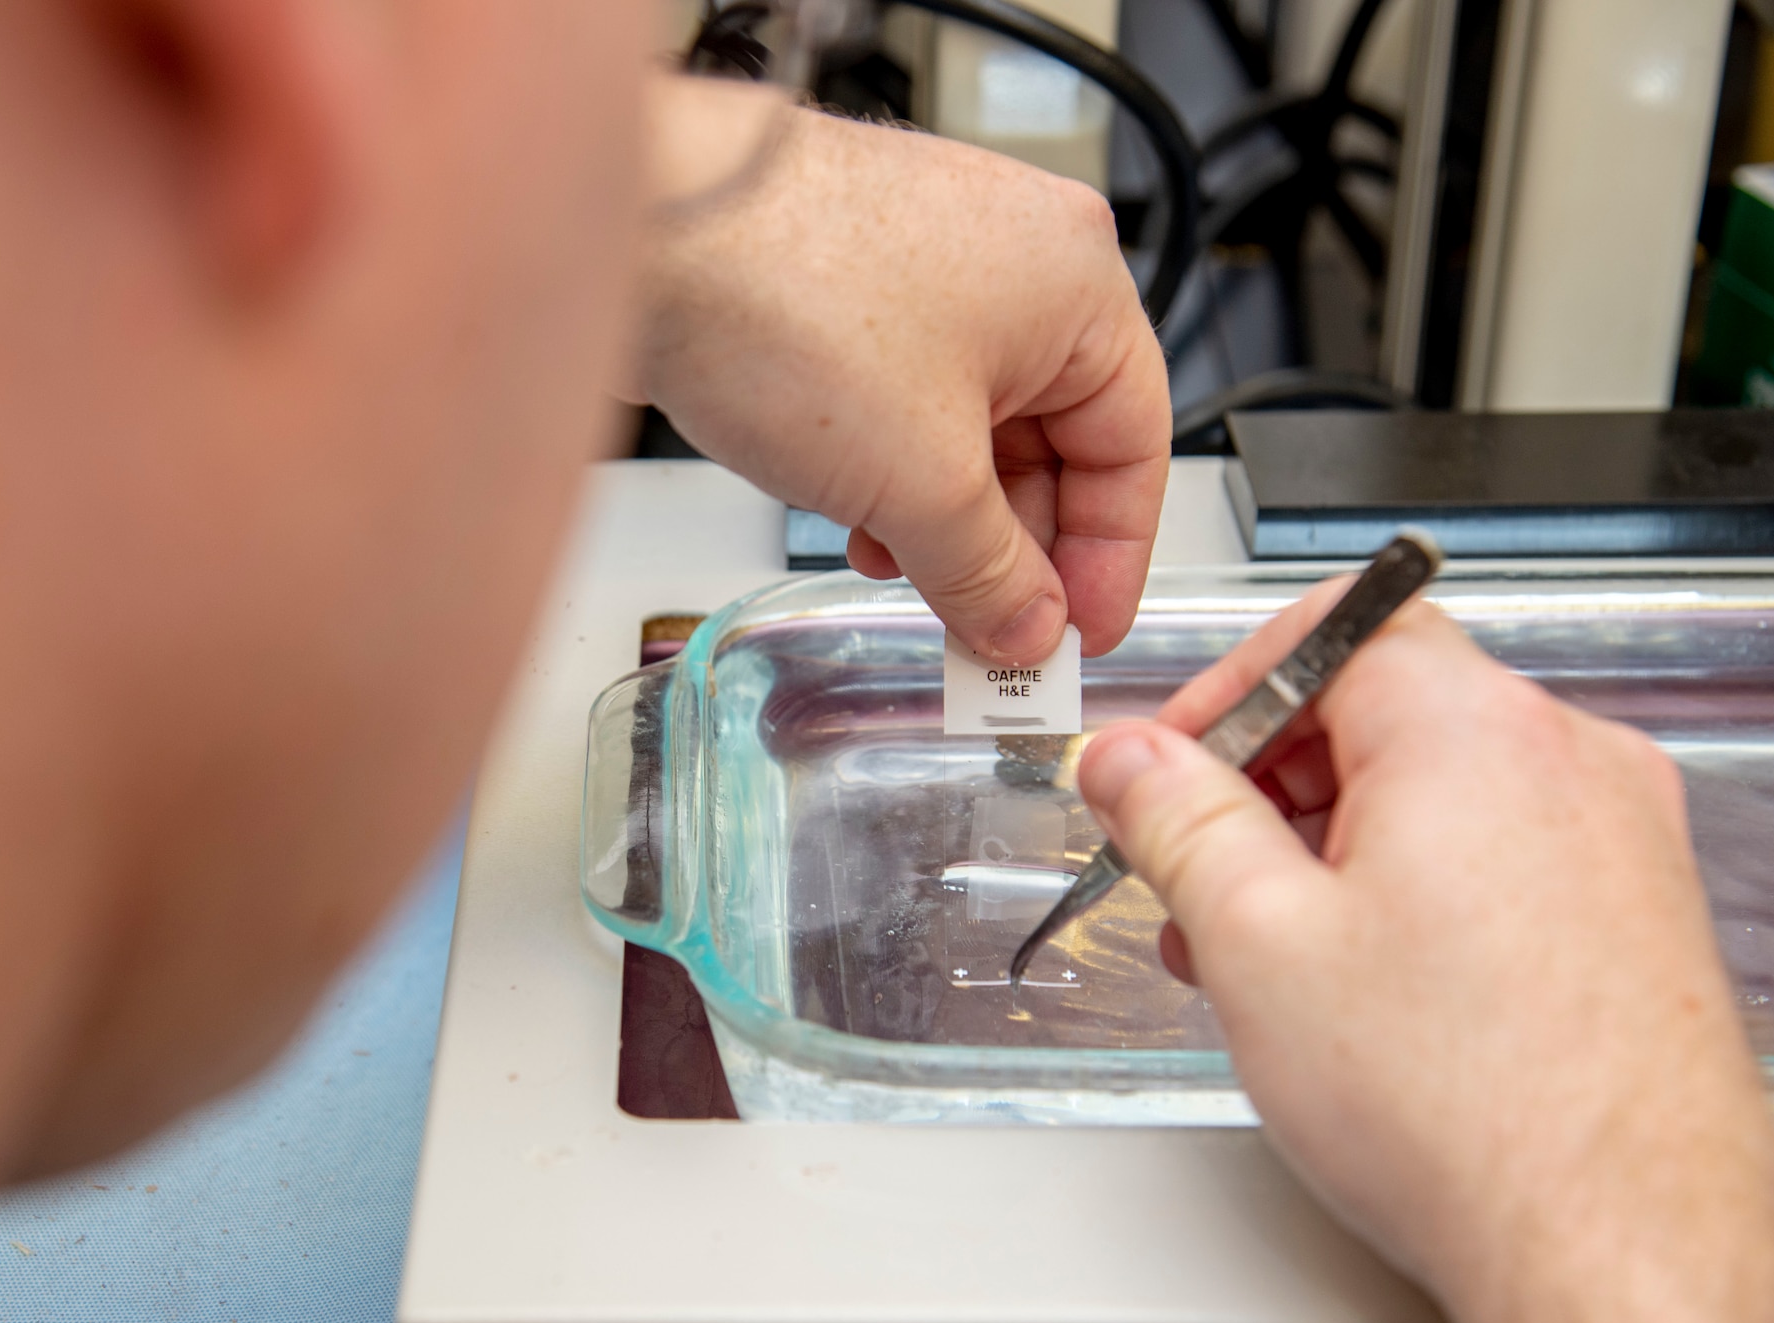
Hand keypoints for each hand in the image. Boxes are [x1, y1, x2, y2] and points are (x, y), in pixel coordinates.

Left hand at [628, 77, 1169, 662]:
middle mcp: (1014, 257)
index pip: (1134, 447)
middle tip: (991, 636)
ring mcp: (929, 261)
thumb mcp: (920, 482)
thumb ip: (989, 574)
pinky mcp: (854, 279)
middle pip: (1055, 440)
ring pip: (976, 425)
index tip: (1075, 637)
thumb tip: (1025, 629)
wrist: (640, 234)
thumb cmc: (783, 297)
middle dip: (1017, 548)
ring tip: (915, 585)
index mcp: (1075, 282)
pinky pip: (909, 398)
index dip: (1110, 561)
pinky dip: (896, 471)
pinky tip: (860, 524)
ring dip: (948, 519)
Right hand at [1077, 589, 1773, 1322]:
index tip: (1167, 768)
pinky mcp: (1634, 911)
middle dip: (1265, 783)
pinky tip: (1359, 986)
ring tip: (1268, 954)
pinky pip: (1496, 850)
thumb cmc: (1472, 1114)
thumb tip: (1128, 758)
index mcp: (1474, 732)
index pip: (1330, 629)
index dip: (1224, 692)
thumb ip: (1174, 820)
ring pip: (1435, 786)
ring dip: (1329, 844)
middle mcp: (1569, 761)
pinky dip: (1409, 886)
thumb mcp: (1256, 943)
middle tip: (1198, 872)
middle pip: (1380, 705)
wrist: (1625, 1253)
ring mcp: (1618, 837)